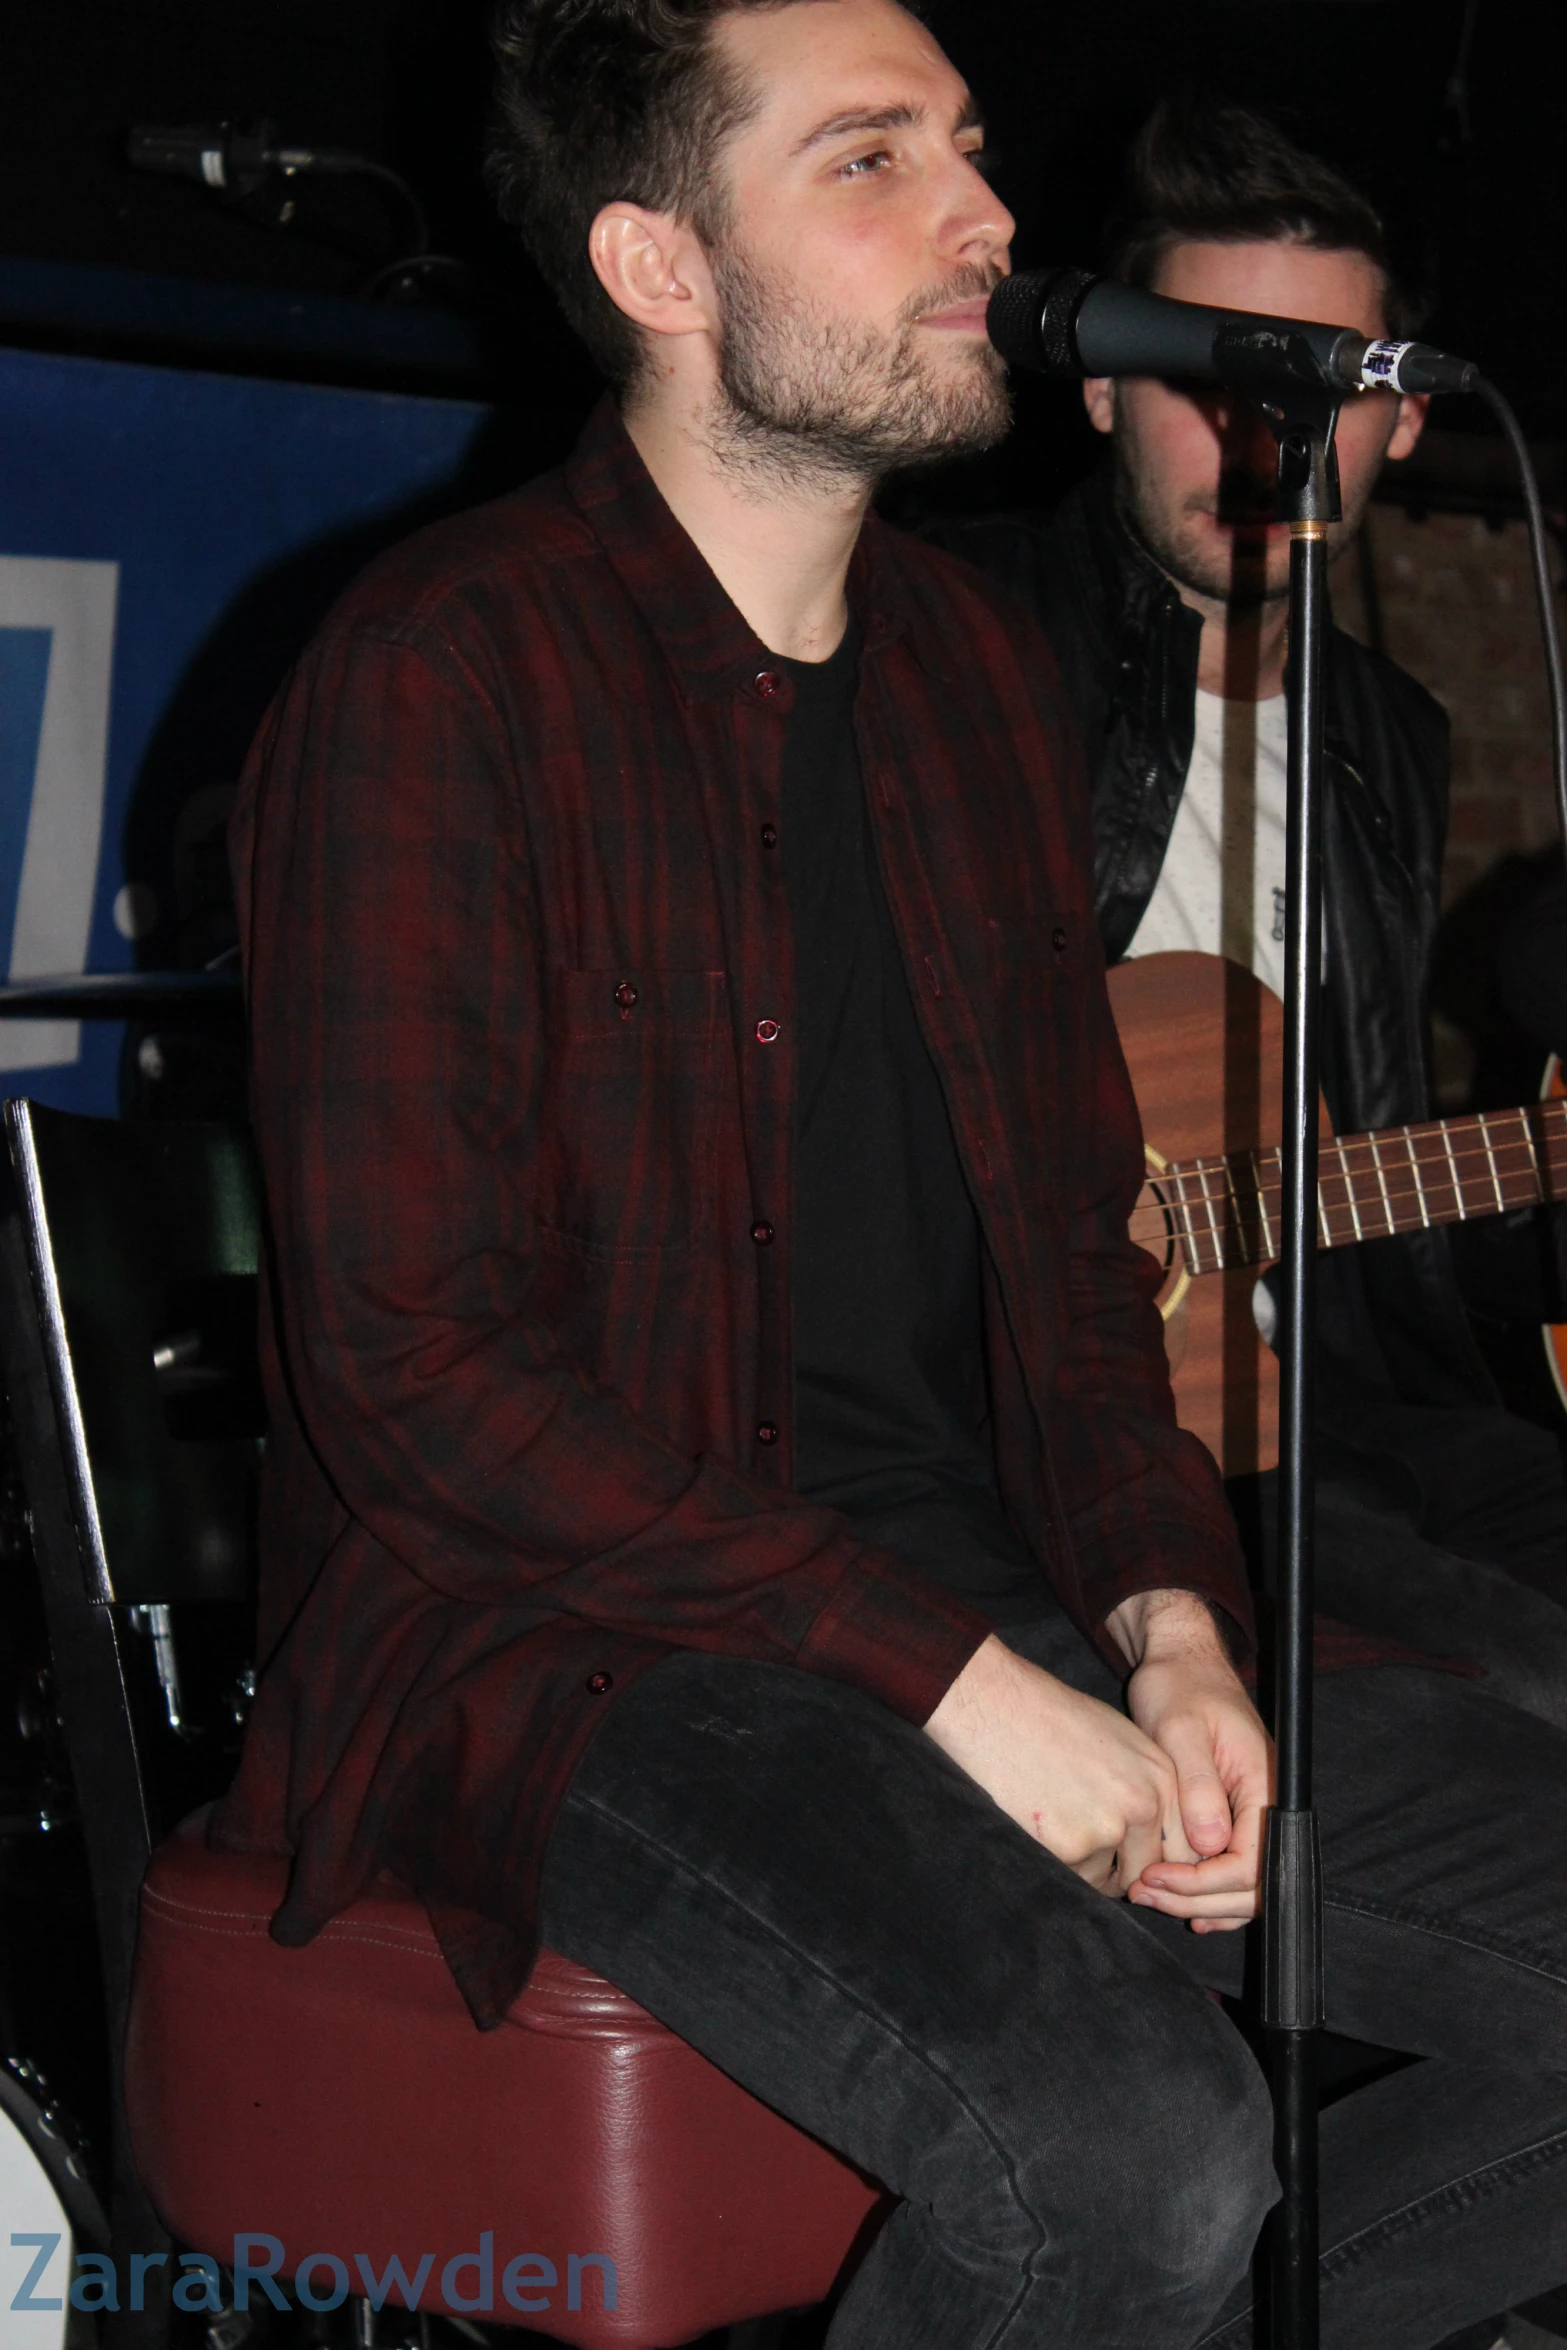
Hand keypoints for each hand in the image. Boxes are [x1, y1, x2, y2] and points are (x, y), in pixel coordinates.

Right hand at [924, 1634, 1199, 1895]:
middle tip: (1095, 1855)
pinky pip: (1074, 1876)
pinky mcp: (1071, 1847)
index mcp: (1163, 1776)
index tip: (1133, 1858)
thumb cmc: (1052, 1719)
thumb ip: (1147, 1788)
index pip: (1183, 1846)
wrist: (998, 1706)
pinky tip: (1041, 1823)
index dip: (1156, 1857)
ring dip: (1090, 1866)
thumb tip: (1157, 1841)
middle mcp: (1145, 1804)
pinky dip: (1059, 1862)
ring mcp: (1109, 1827)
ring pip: (1111, 1878)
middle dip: (1126, 1871)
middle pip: (1152, 1870)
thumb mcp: (1121, 1742)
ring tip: (1060, 1822)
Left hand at [1106, 1590, 1273, 1932]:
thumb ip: (1198, 1785)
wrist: (1181, 1661)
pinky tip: (1176, 1896)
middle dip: (1198, 1899)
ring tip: (1149, 1895)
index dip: (1205, 1883)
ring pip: (1241, 1885)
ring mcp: (1250, 1813)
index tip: (1157, 1878)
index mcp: (1264, 1784)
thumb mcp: (1180, 1730)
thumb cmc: (1179, 1686)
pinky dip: (1206, 1890)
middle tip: (1144, 1893)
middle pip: (1250, 1884)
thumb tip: (1209, 1846)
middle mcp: (1265, 1805)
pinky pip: (1231, 1867)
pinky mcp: (1232, 1814)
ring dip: (1198, 1900)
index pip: (1252, 1862)